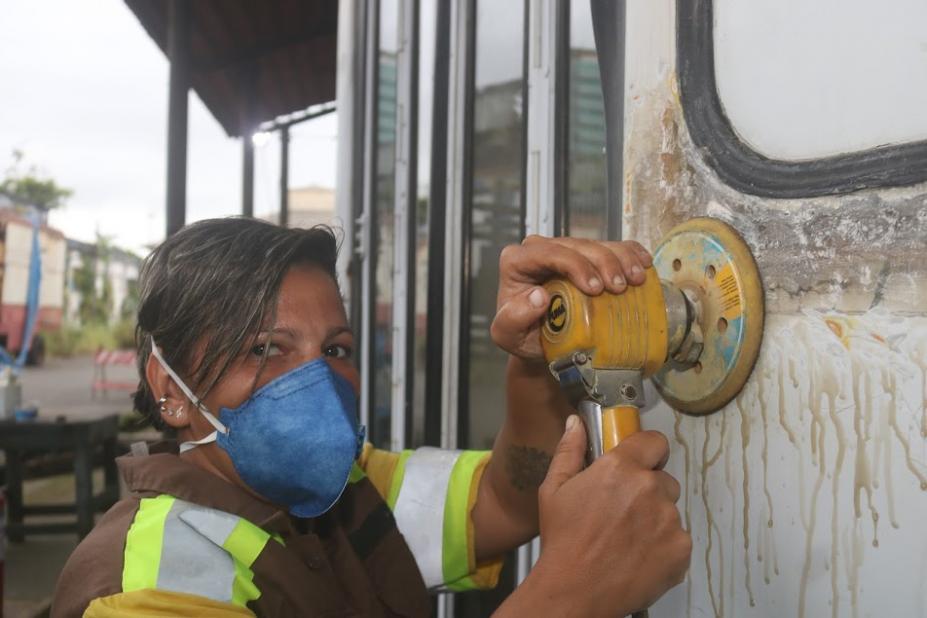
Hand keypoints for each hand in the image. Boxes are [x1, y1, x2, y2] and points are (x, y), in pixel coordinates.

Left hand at [491, 236, 652, 360]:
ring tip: (636, 280)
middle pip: (577, 245)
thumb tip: (538, 298)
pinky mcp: (587, 257)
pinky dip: (630, 254)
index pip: (547, 252)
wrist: (540, 343)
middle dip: (603, 263)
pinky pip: (612, 246)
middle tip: (619, 288)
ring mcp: (566, 250)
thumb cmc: (522, 335)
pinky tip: (643, 265)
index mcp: (516, 261)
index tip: (595, 288)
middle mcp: (540, 249)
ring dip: (621, 259)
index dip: (574, 265)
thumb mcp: (508, 334)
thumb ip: (513, 318)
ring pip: (598, 244)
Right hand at [504, 416, 690, 616]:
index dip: (647, 452)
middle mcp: (650, 488)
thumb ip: (570, 451)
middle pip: (663, 479)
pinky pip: (678, 538)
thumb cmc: (562, 541)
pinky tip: (638, 555)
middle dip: (648, 490)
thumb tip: (576, 424)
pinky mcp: (680, 549)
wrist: (575, 591)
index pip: (655, 442)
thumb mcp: (553, 490)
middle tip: (622, 511)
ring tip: (626, 538)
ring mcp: (669, 520)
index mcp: (621, 468)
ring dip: (655, 519)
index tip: (638, 463)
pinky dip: (664, 546)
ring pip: (670, 510)